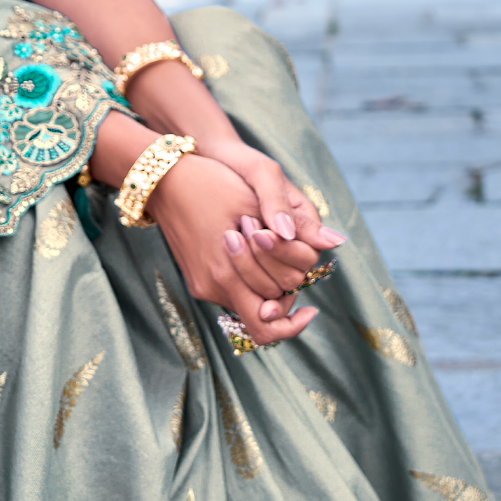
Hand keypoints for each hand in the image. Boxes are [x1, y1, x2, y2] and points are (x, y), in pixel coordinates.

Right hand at [146, 153, 323, 348]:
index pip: (268, 321)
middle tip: (289, 257)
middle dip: (284, 291)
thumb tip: (336, 242)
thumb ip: (294, 229)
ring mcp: (202, 284)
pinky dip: (249, 277)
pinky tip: (253, 245)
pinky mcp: (197, 279)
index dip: (294, 322)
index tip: (311, 309)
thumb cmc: (212, 182)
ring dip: (266, 281)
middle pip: (263, 311)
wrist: (163, 178)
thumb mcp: (257, 197)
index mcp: (227, 272)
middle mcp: (213, 285)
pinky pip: (232, 291)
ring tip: (266, 240)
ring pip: (248, 301)